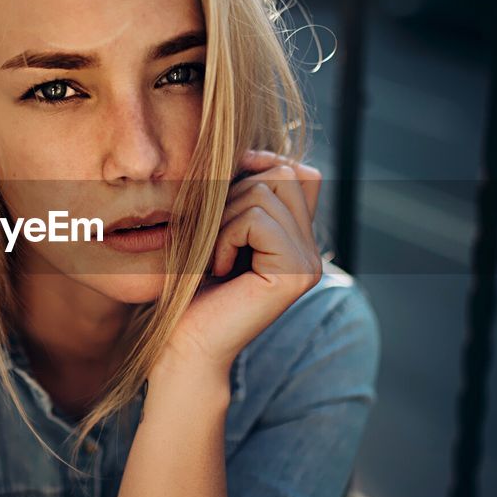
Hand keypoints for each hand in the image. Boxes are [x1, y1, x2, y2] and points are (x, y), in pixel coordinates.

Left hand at [159, 149, 323, 379]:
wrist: (184, 345)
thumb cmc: (189, 287)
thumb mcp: (216, 224)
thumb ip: (242, 191)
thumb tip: (255, 150)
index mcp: (297, 237)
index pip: (294, 170)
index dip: (256, 168)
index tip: (219, 201)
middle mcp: (312, 249)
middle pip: (282, 172)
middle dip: (234, 194)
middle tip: (215, 240)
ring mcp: (309, 261)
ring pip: (266, 191)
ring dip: (225, 219)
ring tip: (216, 258)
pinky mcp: (296, 273)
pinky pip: (257, 219)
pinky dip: (226, 237)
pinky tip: (220, 270)